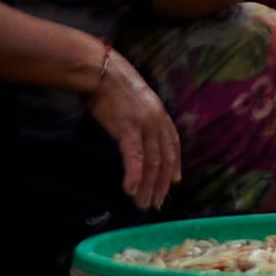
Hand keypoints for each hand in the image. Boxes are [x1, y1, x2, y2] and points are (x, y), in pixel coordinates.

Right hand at [86, 55, 185, 209]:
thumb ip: (143, 118)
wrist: (101, 71)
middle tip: (155, 203)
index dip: (174, 165)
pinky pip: (134, 157)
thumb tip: (140, 135)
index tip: (174, 182)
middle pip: (164, 159)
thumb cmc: (113, 84)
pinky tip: (130, 190)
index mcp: (160, 114)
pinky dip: (133, 175)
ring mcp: (144, 125)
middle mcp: (158, 121)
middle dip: (161, 184)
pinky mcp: (128, 129)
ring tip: (143, 204)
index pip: (173, 145)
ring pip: (151, 163)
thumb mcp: (137, 101)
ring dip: (147, 186)